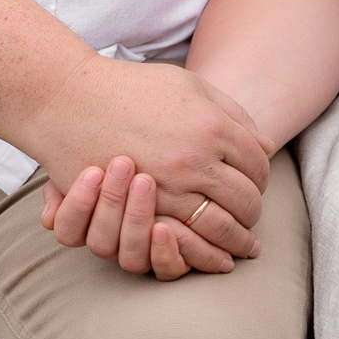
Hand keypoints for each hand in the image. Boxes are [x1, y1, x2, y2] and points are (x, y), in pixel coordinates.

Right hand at [26, 56, 271, 260]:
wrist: (70, 100)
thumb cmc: (133, 88)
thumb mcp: (190, 85)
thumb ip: (233, 114)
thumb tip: (268, 146)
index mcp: (212, 125)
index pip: (258, 164)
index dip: (262, 178)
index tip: (257, 184)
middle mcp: (194, 159)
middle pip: (245, 200)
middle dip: (253, 214)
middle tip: (252, 220)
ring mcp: (167, 186)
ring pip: (219, 227)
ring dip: (235, 240)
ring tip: (240, 245)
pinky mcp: (139, 207)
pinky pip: (182, 239)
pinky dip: (202, 250)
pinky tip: (211, 252)